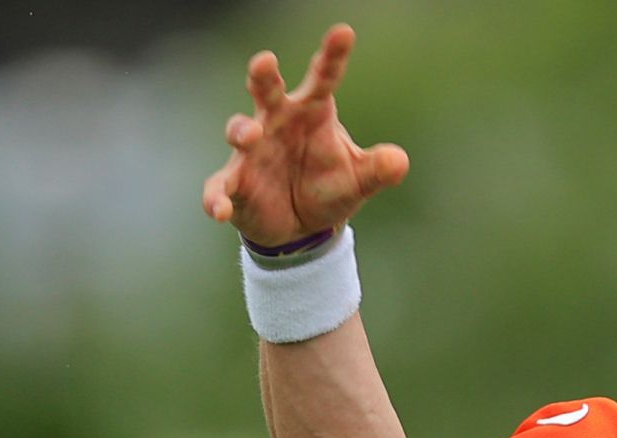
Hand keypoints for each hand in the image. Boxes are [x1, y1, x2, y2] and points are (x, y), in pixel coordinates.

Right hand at [200, 23, 409, 246]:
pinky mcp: (234, 184)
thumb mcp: (358, 180)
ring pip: (239, 130)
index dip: (333, 56)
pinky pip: (220, 187)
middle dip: (264, 76)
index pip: (324, 79)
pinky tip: (219, 210)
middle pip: (268, 91)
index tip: (344, 33)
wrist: (301, 226)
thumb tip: (399, 161)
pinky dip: (217, 197)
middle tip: (266, 61)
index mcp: (311, 113)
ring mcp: (251, 152)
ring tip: (250, 135)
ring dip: (241, 130)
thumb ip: (377, 170)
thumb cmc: (328, 187)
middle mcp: (276, 123)